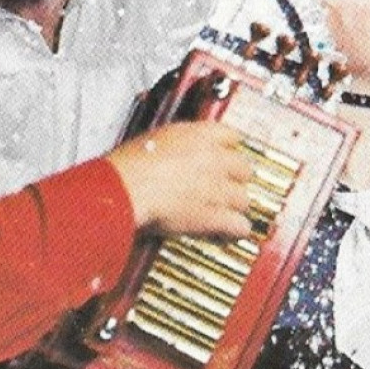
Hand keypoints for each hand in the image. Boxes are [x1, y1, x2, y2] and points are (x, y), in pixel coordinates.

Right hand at [106, 121, 254, 238]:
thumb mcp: (153, 140)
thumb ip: (175, 144)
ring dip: (234, 207)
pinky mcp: (215, 215)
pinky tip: (228, 233)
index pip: (232, 136)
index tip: (224, 157)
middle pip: (244, 169)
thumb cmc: (128, 167)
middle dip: (234, 180)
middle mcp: (215, 158)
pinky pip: (239, 225)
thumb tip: (173, 149)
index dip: (227, 150)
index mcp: (200, 135)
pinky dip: (235, 231)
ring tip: (224, 212)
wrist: (126, 188)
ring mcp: (218, 188)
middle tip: (223, 187)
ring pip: (243, 199)